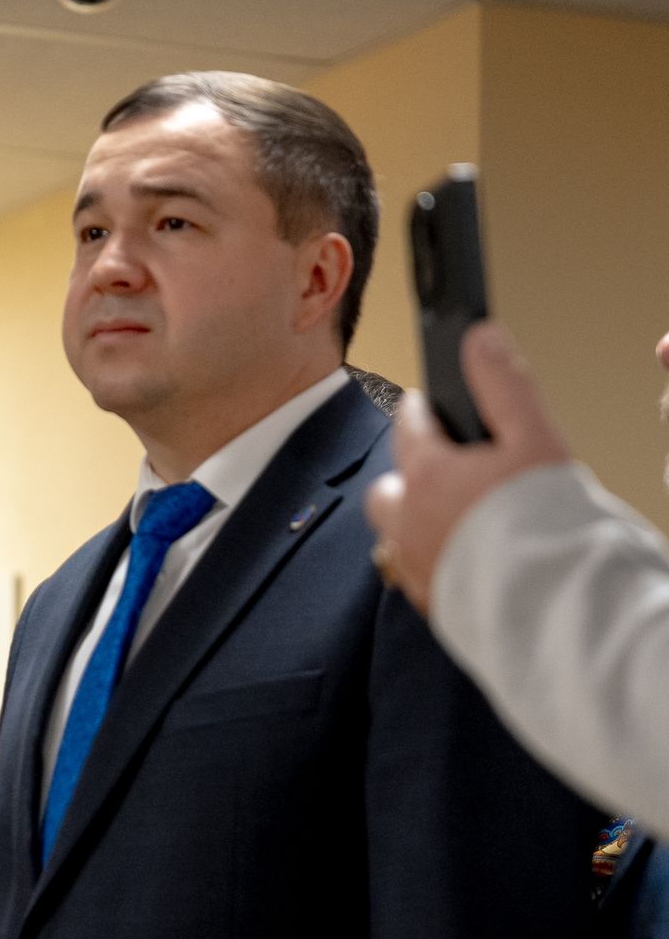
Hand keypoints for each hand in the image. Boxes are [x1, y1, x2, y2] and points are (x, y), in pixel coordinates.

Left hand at [366, 320, 571, 614]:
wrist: (551, 601)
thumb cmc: (544, 519)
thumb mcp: (533, 437)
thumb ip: (504, 385)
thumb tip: (479, 337)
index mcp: (427, 475)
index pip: (409, 427)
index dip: (420, 410)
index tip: (427, 404)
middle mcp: (407, 521)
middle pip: (388, 487)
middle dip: (408, 472)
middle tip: (440, 466)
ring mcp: (414, 564)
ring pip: (394, 534)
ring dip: (411, 519)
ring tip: (447, 515)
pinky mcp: (429, 600)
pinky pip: (414, 572)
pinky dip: (428, 558)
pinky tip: (460, 557)